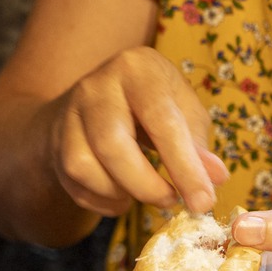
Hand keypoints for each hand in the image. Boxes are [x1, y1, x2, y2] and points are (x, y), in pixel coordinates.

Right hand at [48, 46, 228, 218]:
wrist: (97, 100)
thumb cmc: (152, 105)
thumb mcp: (182, 111)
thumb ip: (198, 144)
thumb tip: (215, 177)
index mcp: (138, 68)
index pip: (160, 119)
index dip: (183, 166)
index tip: (202, 202)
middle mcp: (97, 85)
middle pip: (111, 144)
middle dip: (145, 185)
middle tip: (170, 201)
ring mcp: (70, 112)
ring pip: (83, 166)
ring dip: (119, 192)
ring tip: (144, 194)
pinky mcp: (56, 140)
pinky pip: (73, 182)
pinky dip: (101, 200)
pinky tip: (121, 195)